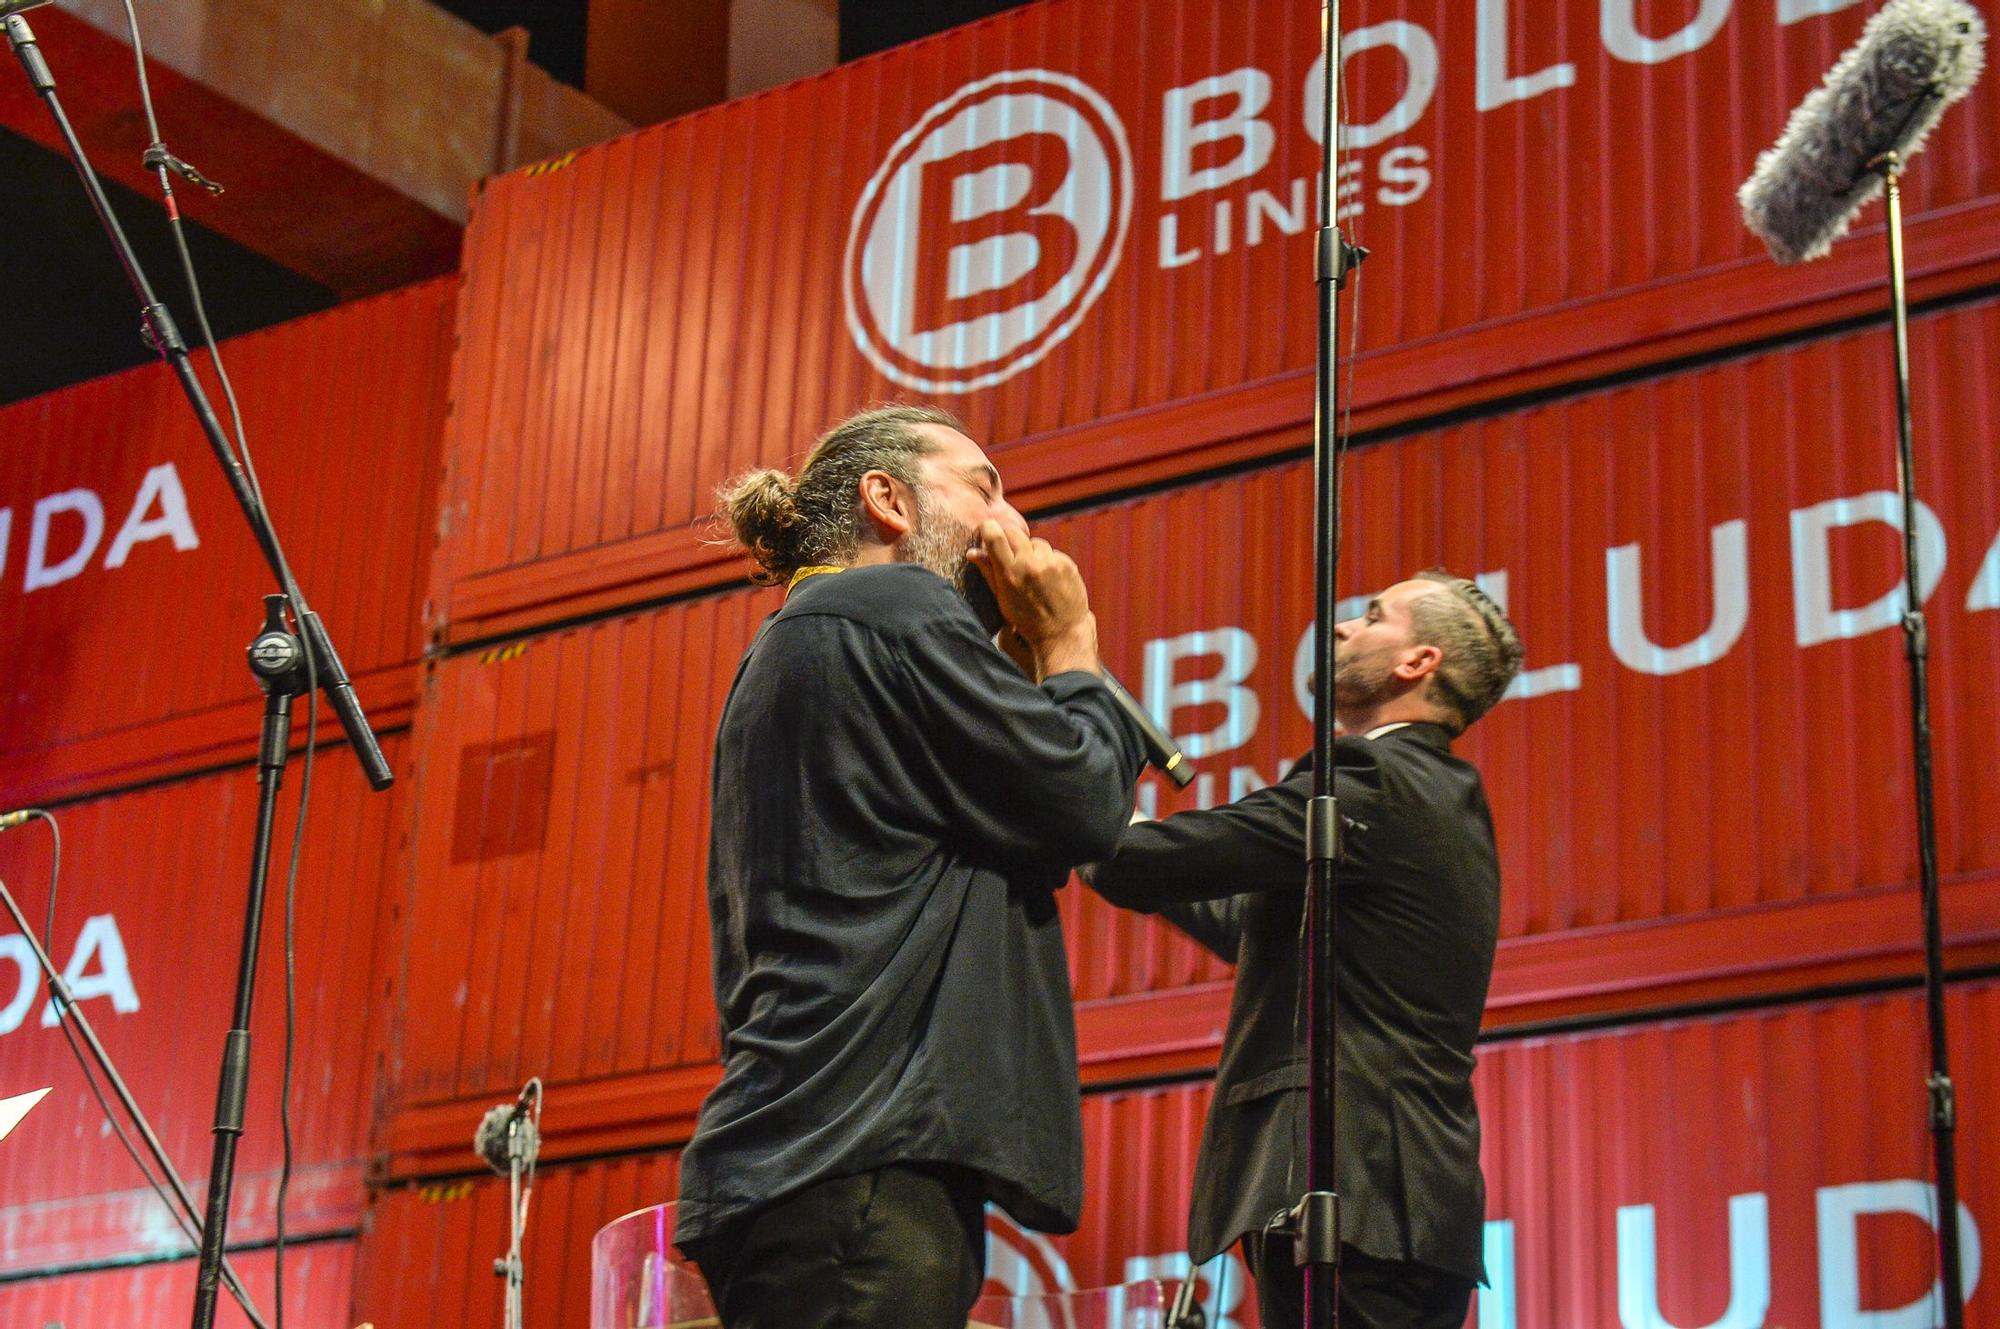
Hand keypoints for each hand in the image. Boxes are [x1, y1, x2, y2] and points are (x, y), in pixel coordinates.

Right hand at [967, 521, 1099, 675]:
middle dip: (1008, 538)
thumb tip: (972, 552)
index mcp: (1010, 573)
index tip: (987, 530)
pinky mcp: (1066, 563)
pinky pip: (1052, 552)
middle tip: (1010, 553)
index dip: (988, 529)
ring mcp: (1051, 562)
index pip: (995, 536)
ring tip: (1032, 573)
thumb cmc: (1026, 619)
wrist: (1061, 632)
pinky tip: (1047, 579)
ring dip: (1030, 552)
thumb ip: (988, 572)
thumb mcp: (1002, 599)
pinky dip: (1047, 561)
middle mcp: (1030, 564)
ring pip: (1034, 542)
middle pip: (1013, 532)